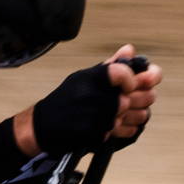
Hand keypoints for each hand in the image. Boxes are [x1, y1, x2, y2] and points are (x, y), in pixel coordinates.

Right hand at [9, 45, 163, 155]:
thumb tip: (130, 49)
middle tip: (138, 99)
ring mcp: (94, 117)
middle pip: (134, 97)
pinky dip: (124, 129)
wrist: (42, 126)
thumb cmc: (66, 99)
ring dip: (135, 115)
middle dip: (141, 98)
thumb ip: (111, 65)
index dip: (134, 78)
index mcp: (91, 77)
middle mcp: (92, 95)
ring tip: (126, 113)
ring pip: (133, 115)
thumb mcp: (84, 77)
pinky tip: (115, 124)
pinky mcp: (95, 134)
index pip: (123, 72)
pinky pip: (125, 131)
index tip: (132, 84)